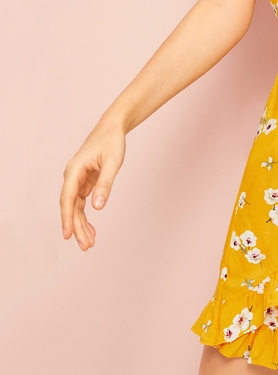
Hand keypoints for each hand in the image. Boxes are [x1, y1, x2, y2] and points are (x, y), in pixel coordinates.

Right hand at [60, 123, 125, 249]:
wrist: (112, 128)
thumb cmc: (112, 142)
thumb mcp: (112, 162)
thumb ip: (105, 184)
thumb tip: (97, 206)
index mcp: (75, 170)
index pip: (67, 198)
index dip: (67, 218)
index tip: (68, 234)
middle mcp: (72, 176)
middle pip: (70, 206)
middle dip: (77, 227)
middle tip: (86, 246)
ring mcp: (77, 180)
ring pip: (75, 207)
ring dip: (81, 225)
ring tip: (89, 243)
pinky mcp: (84, 182)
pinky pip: (81, 203)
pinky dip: (85, 217)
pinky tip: (91, 230)